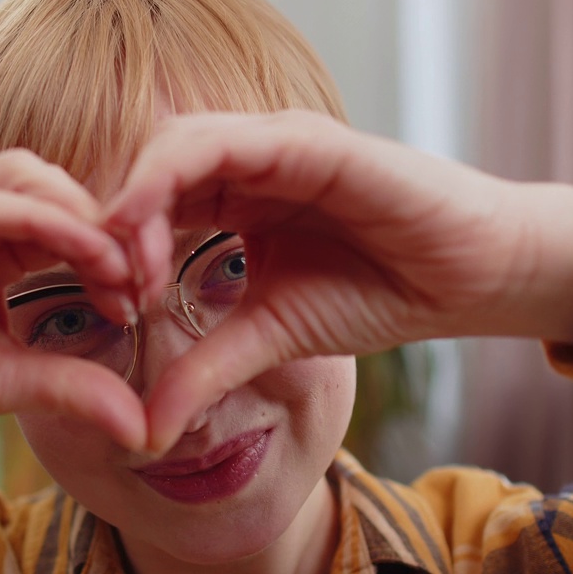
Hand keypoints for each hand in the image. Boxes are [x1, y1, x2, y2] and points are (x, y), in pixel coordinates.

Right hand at [0, 150, 144, 493]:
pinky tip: (87, 258)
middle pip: (50, 185)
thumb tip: (141, 425)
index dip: (110, 247)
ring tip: (122, 271)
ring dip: (84, 218)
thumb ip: (66, 386)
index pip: (60, 217)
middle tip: (146, 281)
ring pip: (22, 179)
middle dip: (108, 226)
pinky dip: (44, 223)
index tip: (147, 299)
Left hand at [107, 111, 572, 452]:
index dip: (115, 249)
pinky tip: (155, 235)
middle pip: (150, 169)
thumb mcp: (271, 338)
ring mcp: (278, 142)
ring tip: (128, 270)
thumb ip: (205, 370)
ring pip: (175, 144)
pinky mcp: (309, 140)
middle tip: (103, 288)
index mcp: (236, 195)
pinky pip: (224, 142)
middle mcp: (250, 159)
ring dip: (136, 202)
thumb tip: (145, 433)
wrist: (469, 280)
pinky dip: (174, 179)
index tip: (105, 307)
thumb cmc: (379, 293)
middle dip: (114, 226)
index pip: (150, 203)